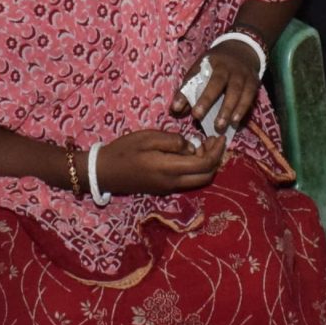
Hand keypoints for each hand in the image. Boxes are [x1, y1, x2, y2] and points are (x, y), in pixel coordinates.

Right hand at [95, 128, 225, 194]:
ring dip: (207, 164)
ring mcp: (169, 188)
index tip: (220, 136)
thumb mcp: (148, 138)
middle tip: (214, 140)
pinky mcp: (164, 188)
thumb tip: (191, 146)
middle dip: (216, 159)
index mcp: (169, 169)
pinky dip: (196, 168)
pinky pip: (188, 181)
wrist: (104, 172)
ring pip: (199, 180)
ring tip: (203, 144)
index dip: (217, 151)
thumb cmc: (124, 151)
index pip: (204, 164)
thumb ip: (173, 141)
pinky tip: (189, 153)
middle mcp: (173, 183)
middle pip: (207, 176)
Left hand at [174, 43, 262, 132]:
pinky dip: (242, 110)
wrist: (242, 50)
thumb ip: (188, 90)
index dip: (187, 93)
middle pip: (217, 82)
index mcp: (210, 62)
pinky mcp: (254, 82)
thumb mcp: (200, 70)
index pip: (197, 77)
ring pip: (236, 91)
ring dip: (229, 109)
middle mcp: (227, 67)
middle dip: (208, 100)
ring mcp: (242, 74)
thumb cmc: (216, 65)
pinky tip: (235, 122)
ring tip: (221, 126)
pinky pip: (249, 97)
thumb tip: (175, 110)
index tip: (181, 109)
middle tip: (198, 117)